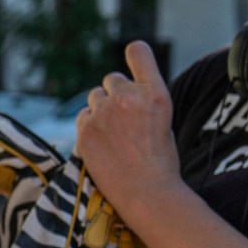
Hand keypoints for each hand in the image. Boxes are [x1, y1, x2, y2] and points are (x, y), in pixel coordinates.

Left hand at [73, 40, 180, 216]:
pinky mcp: (85, 131)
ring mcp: (104, 113)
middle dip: (115, 93)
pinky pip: (83, 116)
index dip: (135, 53)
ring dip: (101, 109)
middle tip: (123, 120)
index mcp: (156, 94)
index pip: (138, 52)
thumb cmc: (160, 162)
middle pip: (112, 79)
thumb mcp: (164, 121)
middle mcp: (129, 98)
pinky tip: (102, 145)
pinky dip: (89, 126)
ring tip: (114, 136)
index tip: (132, 55)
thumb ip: (144, 101)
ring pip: (95, 97)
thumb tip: (123, 90)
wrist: (147, 194)